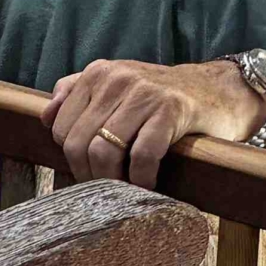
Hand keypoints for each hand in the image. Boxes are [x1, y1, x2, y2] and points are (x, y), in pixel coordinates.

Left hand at [47, 58, 258, 186]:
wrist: (220, 90)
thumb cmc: (162, 99)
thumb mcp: (118, 87)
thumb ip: (78, 94)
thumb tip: (46, 117)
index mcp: (97, 73)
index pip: (60, 129)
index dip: (73, 158)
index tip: (91, 172)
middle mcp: (117, 78)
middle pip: (78, 143)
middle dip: (89, 175)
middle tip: (106, 189)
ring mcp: (144, 92)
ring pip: (104, 151)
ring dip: (113, 182)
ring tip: (123, 191)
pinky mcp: (171, 109)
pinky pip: (141, 156)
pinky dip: (141, 179)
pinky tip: (147, 185)